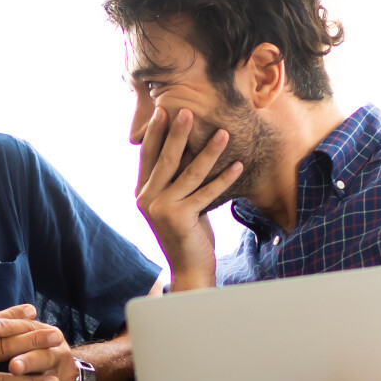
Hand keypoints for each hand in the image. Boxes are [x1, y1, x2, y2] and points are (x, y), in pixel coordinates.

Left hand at [0, 316, 76, 380]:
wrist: (68, 375)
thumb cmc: (37, 349)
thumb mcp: (27, 333)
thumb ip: (7, 327)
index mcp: (48, 334)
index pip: (28, 327)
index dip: (10, 326)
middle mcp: (57, 355)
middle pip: (42, 358)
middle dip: (26, 362)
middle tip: (11, 367)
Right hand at [137, 107, 241, 289]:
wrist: (188, 269)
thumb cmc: (185, 233)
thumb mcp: (175, 204)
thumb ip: (174, 182)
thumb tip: (185, 149)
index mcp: (142, 193)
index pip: (148, 156)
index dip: (155, 134)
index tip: (162, 111)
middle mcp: (147, 199)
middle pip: (166, 159)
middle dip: (178, 133)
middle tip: (188, 111)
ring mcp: (162, 209)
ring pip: (189, 173)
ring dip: (208, 151)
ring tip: (224, 133)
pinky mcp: (181, 217)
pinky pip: (207, 192)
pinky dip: (224, 177)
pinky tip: (238, 164)